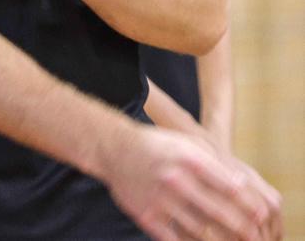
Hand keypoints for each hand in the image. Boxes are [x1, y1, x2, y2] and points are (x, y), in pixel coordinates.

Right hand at [105, 123, 281, 239]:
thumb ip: (214, 163)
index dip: (248, 205)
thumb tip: (243, 187)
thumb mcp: (187, 144)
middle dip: (240, 228)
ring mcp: (161, 200)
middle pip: (217, 212)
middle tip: (254, 237)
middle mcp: (176, 179)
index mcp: (189, 159)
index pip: (228, 186)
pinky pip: (175, 240)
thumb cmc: (159, 146)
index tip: (260, 216)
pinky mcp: (147, 217)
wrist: (116, 149)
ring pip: (200, 231)